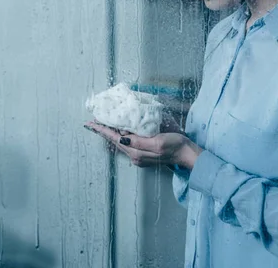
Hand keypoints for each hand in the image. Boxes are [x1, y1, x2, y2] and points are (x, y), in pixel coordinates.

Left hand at [84, 121, 201, 169]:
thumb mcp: (158, 142)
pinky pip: (129, 143)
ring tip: (104, 124)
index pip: (115, 139)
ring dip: (112, 133)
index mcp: (137, 152)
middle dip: (104, 131)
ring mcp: (140, 156)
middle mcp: (135, 156)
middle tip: (94, 121)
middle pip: (115, 141)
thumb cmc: (175, 146)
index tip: (91, 123)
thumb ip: (139, 141)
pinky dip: (122, 135)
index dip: (102, 130)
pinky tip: (121, 130)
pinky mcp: (145, 153)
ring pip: (121, 142)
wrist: (187, 154)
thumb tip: (122, 138)